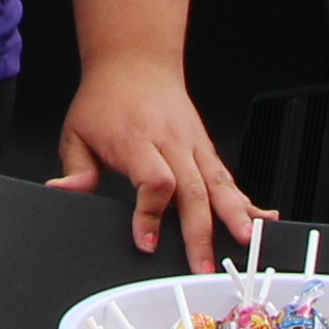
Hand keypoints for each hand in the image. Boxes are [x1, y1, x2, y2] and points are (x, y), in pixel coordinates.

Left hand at [53, 48, 258, 267]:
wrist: (135, 61)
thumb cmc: (106, 99)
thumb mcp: (76, 132)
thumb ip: (75, 169)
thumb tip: (64, 192)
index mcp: (136, 140)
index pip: (154, 180)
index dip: (152, 214)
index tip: (147, 241)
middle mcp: (170, 141)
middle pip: (192, 189)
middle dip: (200, 232)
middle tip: (202, 266)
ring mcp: (193, 144)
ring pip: (217, 183)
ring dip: (233, 216)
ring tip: (246, 243)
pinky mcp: (205, 147)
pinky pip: (228, 177)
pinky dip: (246, 201)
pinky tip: (263, 219)